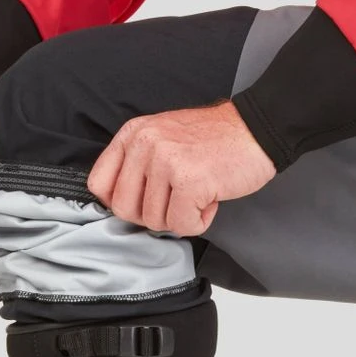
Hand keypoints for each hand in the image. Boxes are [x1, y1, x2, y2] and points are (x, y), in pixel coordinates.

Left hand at [87, 101, 275, 236]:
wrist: (256, 130)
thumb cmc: (214, 141)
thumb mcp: (163, 137)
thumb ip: (137, 164)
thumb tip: (121, 203)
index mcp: (133, 133)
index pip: (99, 184)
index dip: (123, 202)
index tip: (145, 200)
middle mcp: (145, 144)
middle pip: (124, 209)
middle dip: (153, 215)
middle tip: (177, 201)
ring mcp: (166, 161)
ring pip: (155, 221)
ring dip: (181, 217)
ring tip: (199, 193)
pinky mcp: (189, 181)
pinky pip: (182, 225)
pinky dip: (199, 222)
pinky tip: (210, 199)